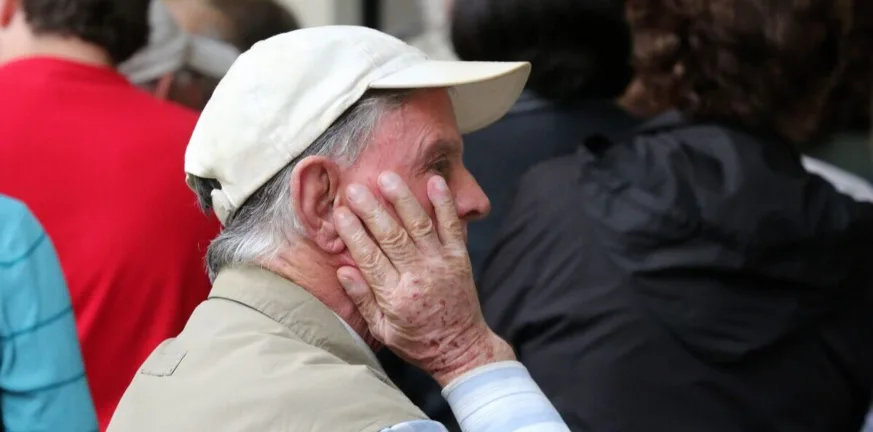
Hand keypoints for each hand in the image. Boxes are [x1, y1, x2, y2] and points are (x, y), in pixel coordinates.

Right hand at [334, 171, 514, 386]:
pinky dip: (444, 203)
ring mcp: (441, 265)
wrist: (462, 348)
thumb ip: (363, 299)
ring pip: (419, 225)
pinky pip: (452, 227)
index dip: (353, 233)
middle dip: (372, 210)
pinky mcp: (460, 258)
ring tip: (387, 177)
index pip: (369, 258)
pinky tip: (435, 182)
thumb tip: (343, 270)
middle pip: (391, 237)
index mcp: (395, 297)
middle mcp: (419, 277)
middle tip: (356, 188)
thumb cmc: (418, 342)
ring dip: (403, 199)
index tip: (339, 213)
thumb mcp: (382, 331)